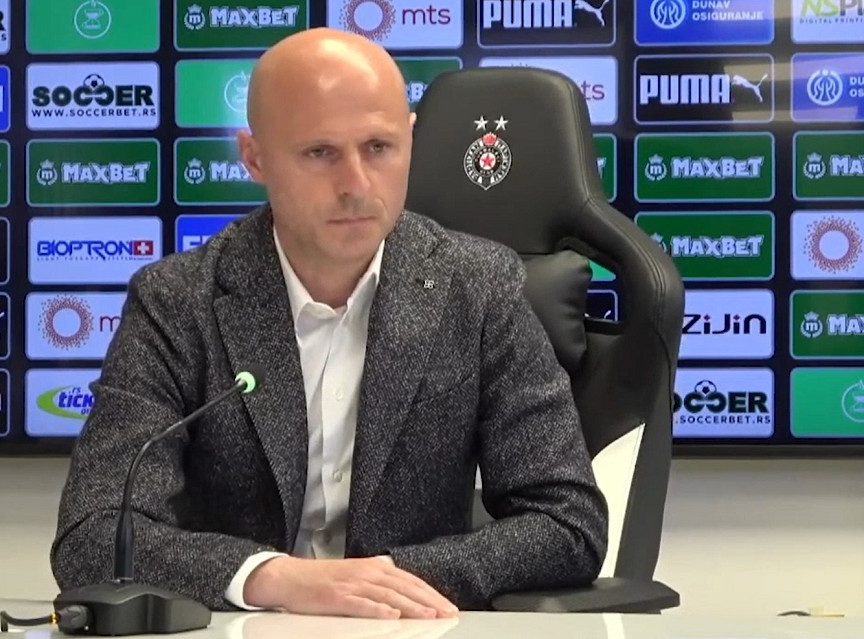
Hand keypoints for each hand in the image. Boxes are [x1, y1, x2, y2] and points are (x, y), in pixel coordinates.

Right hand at [243, 555, 458, 618]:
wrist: (290, 577)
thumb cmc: (323, 580)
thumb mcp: (356, 576)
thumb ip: (379, 583)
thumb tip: (404, 594)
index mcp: (374, 568)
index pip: (409, 580)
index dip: (430, 593)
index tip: (446, 605)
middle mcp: (367, 572)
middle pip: (405, 587)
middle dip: (428, 600)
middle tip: (447, 612)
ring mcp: (353, 584)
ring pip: (389, 595)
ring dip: (411, 606)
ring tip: (429, 615)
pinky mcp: (338, 596)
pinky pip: (362, 604)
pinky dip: (379, 610)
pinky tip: (392, 617)